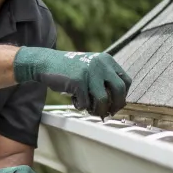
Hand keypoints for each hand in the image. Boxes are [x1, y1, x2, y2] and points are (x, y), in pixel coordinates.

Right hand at [12, 47, 132, 116]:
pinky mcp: (78, 80)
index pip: (126, 81)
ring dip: (98, 110)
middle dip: (115, 105)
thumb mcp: (91, 68)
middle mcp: (101, 64)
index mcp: (107, 60)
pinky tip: (74, 100)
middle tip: (108, 112)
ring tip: (90, 110)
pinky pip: (85, 102)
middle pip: (119, 90)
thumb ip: (104, 80)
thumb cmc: (70, 70)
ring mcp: (90, 72)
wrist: (47, 63)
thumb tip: (117, 103)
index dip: (123, 95)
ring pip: (103, 100)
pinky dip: (80, 106)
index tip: (116, 103)